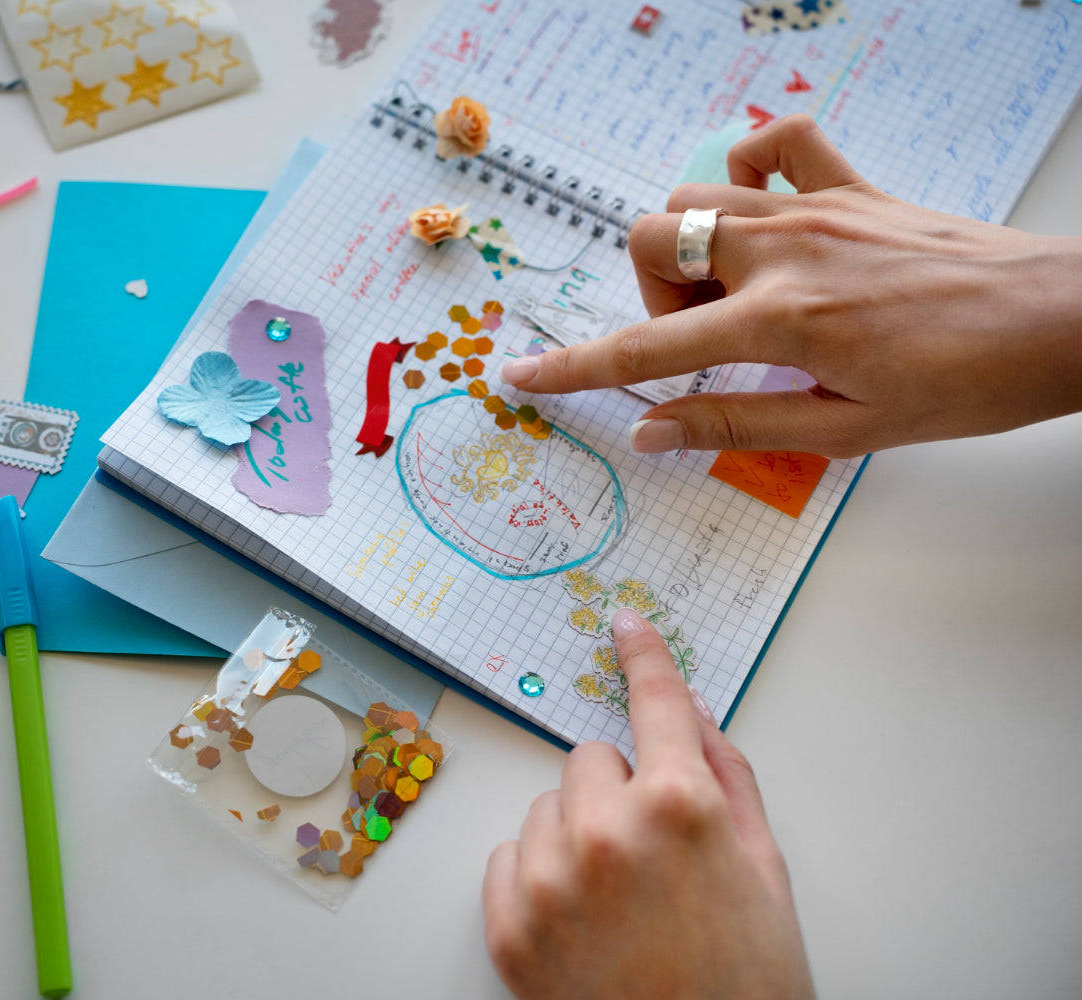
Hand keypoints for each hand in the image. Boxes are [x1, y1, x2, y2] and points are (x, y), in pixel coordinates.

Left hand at [482, 608, 813, 999]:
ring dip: (574, 836)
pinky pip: (506, 859)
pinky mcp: (508, 926)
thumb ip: (725, 776)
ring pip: (545, 809)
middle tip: (653, 856)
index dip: (643, 657)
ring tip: (620, 902)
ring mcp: (548, 881)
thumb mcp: (764, 870)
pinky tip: (582, 924)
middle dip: (618, 791)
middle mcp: (604, 832)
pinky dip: (536, 879)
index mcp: (679, 808)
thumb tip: (690, 713)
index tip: (623, 623)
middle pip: (590, 759)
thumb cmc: (748, 981)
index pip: (655, 704)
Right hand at [500, 115, 1081, 457]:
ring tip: (735, 293)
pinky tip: (764, 213)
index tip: (524, 374)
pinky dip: (752, 167)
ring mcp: (818, 207)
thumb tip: (649, 433)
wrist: (1062, 322)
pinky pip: (778, 142)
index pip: (645, 349)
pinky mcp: (853, 186)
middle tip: (699, 339)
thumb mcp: (845, 431)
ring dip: (691, 245)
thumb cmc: (967, 386)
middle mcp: (785, 252)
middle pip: (654, 239)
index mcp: (780, 323)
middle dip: (650, 293)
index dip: (575, 368)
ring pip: (698, 194)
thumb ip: (734, 423)